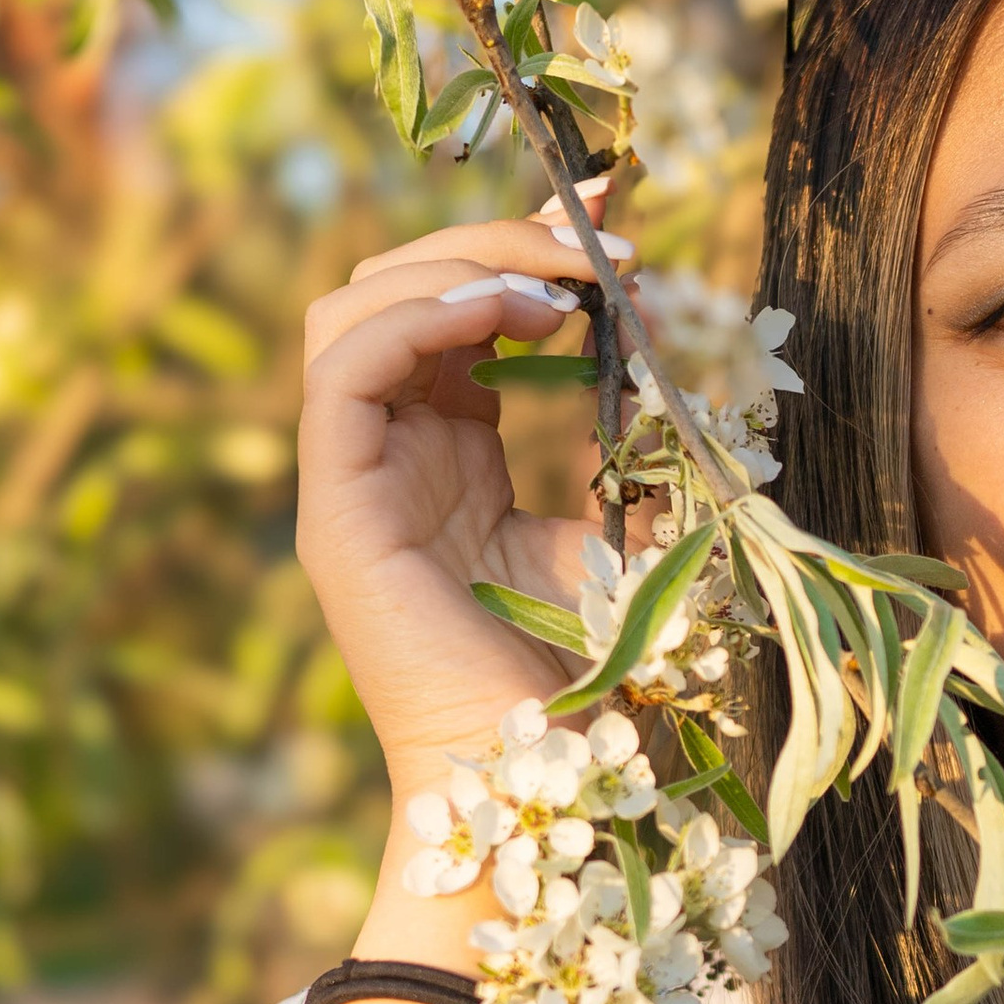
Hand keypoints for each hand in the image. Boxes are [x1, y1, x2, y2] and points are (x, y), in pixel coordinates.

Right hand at [296, 193, 631, 796]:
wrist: (536, 778)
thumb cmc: (580, 679)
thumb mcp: (623, 537)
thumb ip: (628, 451)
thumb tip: (667, 353)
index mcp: (450, 446)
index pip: (458, 308)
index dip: (524, 252)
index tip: (611, 225)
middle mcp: (390, 448)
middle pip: (399, 286)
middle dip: (498, 244)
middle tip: (600, 244)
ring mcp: (353, 476)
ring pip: (355, 305)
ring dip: (460, 269)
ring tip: (559, 289)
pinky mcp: (336, 505)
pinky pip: (343, 367)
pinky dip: (419, 319)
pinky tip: (507, 317)